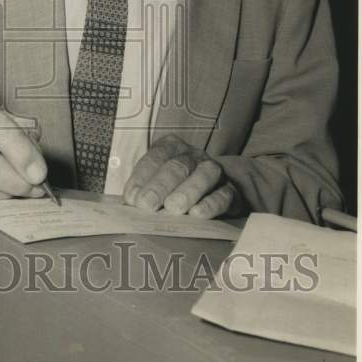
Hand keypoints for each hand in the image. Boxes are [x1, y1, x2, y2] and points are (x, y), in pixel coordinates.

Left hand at [123, 134, 243, 218]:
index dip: (142, 177)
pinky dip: (210, 205)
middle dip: (160, 185)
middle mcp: (193, 156)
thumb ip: (143, 190)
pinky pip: (222, 195)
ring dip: (187, 191)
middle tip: (147, 205)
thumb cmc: (175, 187)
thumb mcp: (157, 182)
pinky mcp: (231, 191)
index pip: (155, 157)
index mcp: (171, 147)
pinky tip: (197, 214)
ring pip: (204, 175)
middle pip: (177, 166)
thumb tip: (130, 204)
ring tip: (172, 208)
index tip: (132, 198)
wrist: (216, 189)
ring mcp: (214, 171)